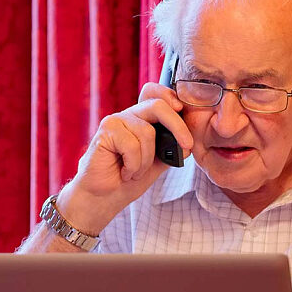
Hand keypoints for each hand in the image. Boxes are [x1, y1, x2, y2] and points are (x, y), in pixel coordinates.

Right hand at [56, 83, 192, 234]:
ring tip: (134, 173)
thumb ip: (171, 152)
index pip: (155, 94)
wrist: (103, 197)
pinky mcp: (105, 131)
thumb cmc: (128, 180)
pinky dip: (133, 165)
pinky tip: (124, 172)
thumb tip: (187, 145)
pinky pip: (132, 145)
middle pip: (157, 105)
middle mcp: (129, 116)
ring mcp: (116, 122)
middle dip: (177, 126)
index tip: (182, 109)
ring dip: (146, 161)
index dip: (169, 95)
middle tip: (187, 145)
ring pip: (147, 132)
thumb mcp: (157, 165)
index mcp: (142, 119)